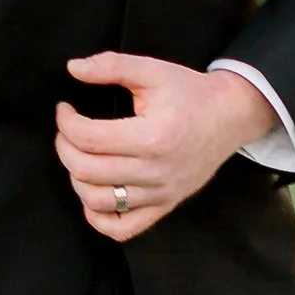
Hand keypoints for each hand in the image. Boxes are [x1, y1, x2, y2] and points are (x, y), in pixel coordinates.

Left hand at [57, 54, 268, 241]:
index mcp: (152, 136)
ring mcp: (160, 193)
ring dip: (76, 179)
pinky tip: (93, 192)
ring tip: (80, 157)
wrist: (230, 116)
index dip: (65, 122)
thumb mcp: (153, 70)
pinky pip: (123, 228)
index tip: (65, 110)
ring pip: (98, 202)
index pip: (88, 138)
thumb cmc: (191, 93)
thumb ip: (112, 65)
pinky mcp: (164, 205)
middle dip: (65, 148)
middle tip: (67, 131)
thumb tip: (73, 68)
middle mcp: (155, 171)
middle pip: (86, 171)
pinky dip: (98, 217)